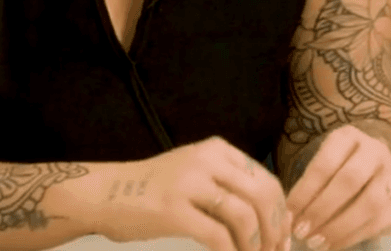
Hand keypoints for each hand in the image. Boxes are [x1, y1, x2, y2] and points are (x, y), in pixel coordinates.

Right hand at [92, 136, 291, 250]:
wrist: (106, 194)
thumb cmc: (154, 190)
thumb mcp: (196, 173)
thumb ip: (230, 186)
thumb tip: (273, 218)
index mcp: (218, 150)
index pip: (266, 180)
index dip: (281, 213)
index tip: (284, 237)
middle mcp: (207, 160)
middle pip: (262, 196)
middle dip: (275, 230)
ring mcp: (189, 184)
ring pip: (244, 216)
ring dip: (256, 244)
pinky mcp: (173, 210)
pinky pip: (217, 235)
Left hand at [285, 125, 390, 250]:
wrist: (373, 171)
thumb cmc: (337, 169)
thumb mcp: (321, 166)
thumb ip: (307, 187)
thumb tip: (290, 218)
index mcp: (349, 138)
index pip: (326, 163)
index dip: (305, 191)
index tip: (289, 215)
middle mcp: (375, 152)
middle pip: (350, 179)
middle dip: (322, 209)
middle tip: (302, 231)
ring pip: (370, 202)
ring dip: (339, 227)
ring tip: (316, 242)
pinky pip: (378, 222)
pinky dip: (353, 237)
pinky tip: (333, 245)